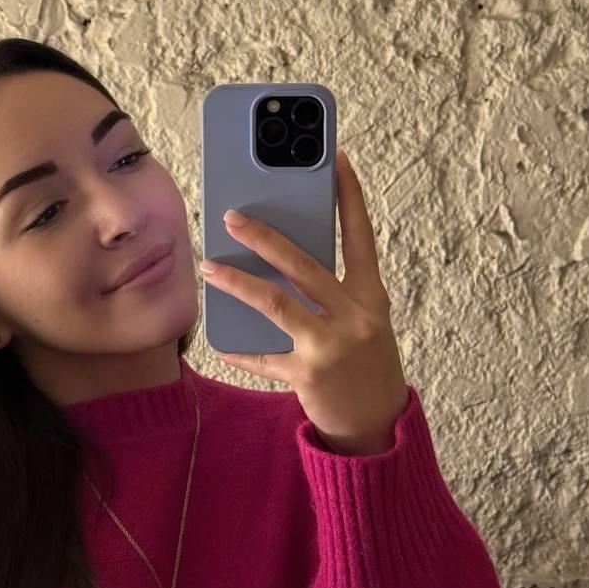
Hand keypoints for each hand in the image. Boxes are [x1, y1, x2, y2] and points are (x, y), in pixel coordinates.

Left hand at [200, 148, 408, 454]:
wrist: (378, 429)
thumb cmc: (365, 366)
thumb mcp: (362, 323)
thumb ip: (331, 293)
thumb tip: (281, 260)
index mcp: (371, 297)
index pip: (361, 236)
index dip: (350, 196)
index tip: (336, 158)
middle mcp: (355, 316)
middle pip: (305, 264)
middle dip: (265, 237)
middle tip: (231, 217)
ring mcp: (332, 346)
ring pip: (276, 302)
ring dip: (238, 281)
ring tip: (210, 267)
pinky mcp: (309, 376)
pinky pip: (264, 357)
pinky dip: (240, 349)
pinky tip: (219, 342)